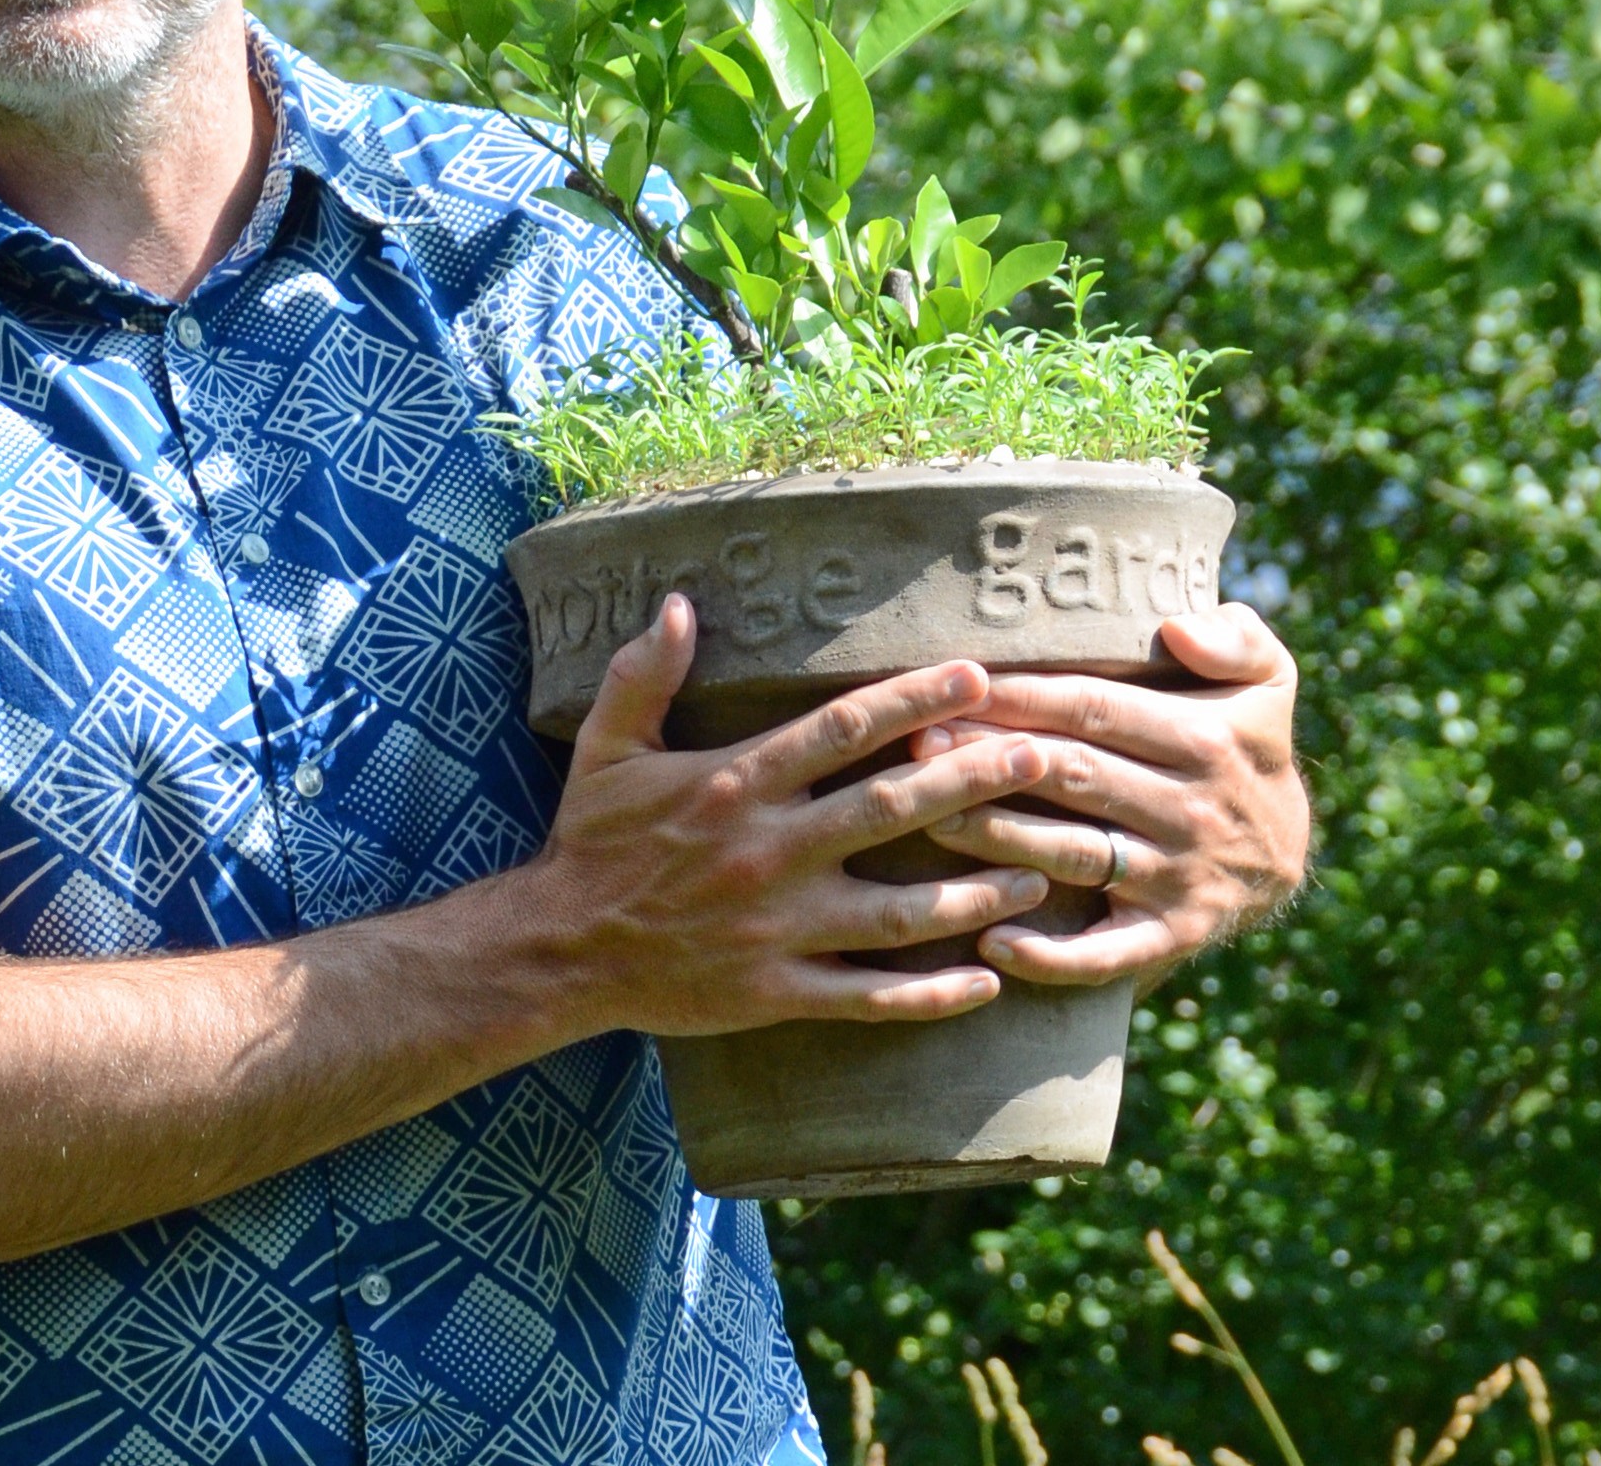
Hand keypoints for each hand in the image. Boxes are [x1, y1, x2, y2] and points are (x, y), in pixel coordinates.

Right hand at [526, 594, 1058, 1034]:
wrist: (559, 951)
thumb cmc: (590, 842)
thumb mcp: (602, 748)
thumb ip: (643, 675)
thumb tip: (681, 604)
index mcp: (733, 783)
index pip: (839, 731)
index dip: (911, 700)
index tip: (975, 677)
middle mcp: (766, 851)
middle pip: (887, 809)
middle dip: (969, 781)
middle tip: (1040, 758)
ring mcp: (777, 928)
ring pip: (896, 913)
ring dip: (973, 893)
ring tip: (1040, 872)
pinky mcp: (776, 992)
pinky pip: (867, 997)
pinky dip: (930, 994)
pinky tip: (987, 982)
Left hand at [910, 604, 1305, 984]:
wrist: (1287, 855)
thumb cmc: (1245, 747)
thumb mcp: (1267, 680)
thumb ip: (1236, 639)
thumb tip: (1179, 629)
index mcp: (1205, 739)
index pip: (1095, 709)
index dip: (1022, 697)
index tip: (955, 685)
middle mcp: (1192, 809)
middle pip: (1073, 775)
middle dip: (990, 757)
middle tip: (918, 744)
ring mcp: (1180, 877)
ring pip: (1074, 853)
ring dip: (998, 839)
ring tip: (929, 819)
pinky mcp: (1172, 935)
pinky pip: (1107, 953)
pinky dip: (1051, 956)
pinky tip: (991, 944)